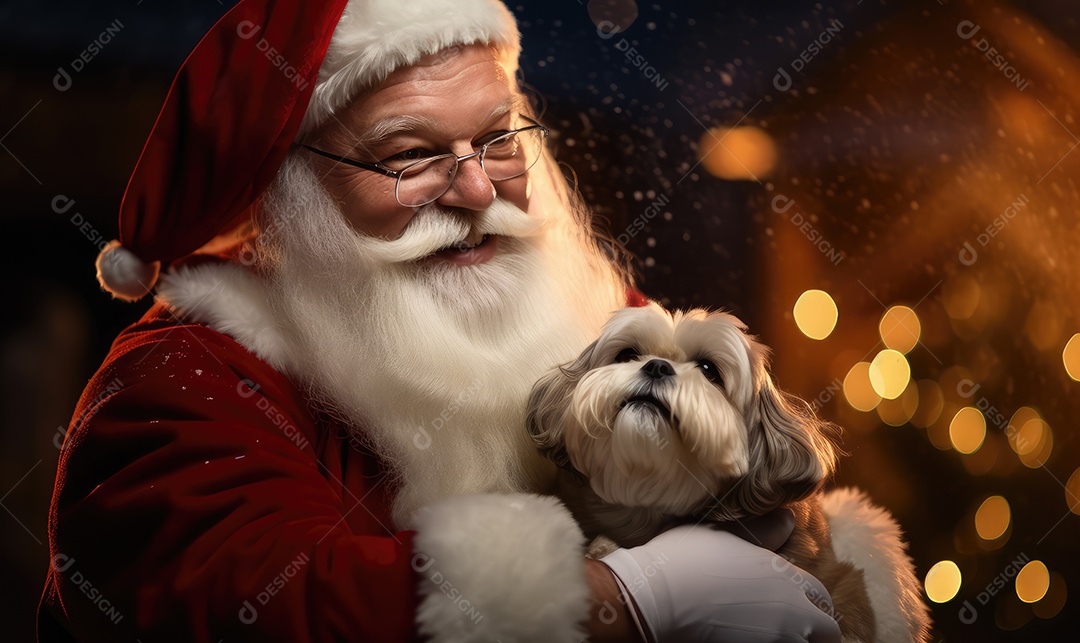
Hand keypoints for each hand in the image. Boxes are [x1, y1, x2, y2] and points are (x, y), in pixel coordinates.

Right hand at [600, 522, 841, 642]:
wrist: (655, 596)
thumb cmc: (684, 558)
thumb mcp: (725, 534)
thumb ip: (762, 532)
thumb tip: (788, 520)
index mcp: (786, 578)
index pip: (822, 598)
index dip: (811, 605)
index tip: (795, 609)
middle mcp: (792, 614)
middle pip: (827, 633)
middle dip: (813, 632)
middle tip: (787, 630)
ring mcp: (778, 640)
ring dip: (794, 640)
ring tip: (762, 634)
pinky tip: (743, 639)